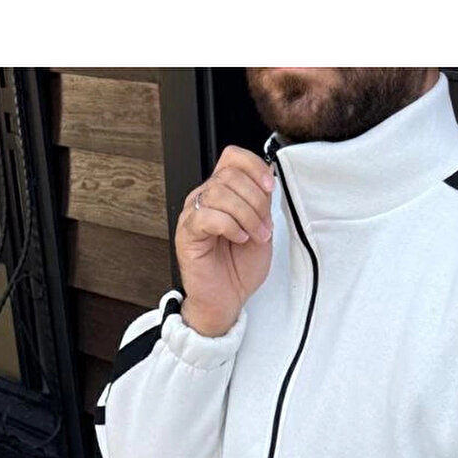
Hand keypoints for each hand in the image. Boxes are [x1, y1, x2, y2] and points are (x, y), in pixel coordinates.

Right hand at [175, 145, 275, 338]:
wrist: (226, 299)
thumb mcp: (261, 228)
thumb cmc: (239, 268)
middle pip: (230, 175)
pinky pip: (208, 216)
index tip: (270, 186)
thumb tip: (266, 180)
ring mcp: (193, 214)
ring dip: (247, 216)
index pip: (232, 157)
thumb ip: (261, 203)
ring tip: (254, 236)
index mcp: (222, 193)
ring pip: (220, 193)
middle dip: (256, 201)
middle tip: (264, 227)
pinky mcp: (187, 233)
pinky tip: (239, 239)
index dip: (253, 166)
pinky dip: (230, 226)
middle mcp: (205, 198)